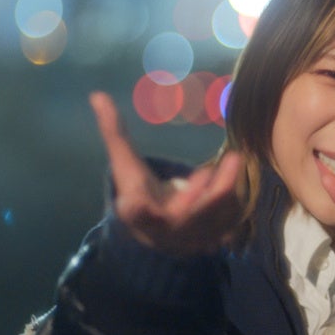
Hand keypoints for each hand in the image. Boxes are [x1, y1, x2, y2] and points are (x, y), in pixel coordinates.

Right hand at [90, 91, 243, 254]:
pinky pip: (231, 222)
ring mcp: (191, 238)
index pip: (134, 212)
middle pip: (183, 215)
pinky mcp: (214, 239)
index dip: (137, 209)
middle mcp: (164, 229)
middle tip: (216, 164)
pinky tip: (235, 177)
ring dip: (227, 189)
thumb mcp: (126, 163)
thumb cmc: (141, 188)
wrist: (161, 230)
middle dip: (201, 191)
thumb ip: (114, 132)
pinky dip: (237, 200)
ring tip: (235, 159)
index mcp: (137, 211)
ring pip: (214, 218)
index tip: (137, 203)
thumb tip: (97, 95)